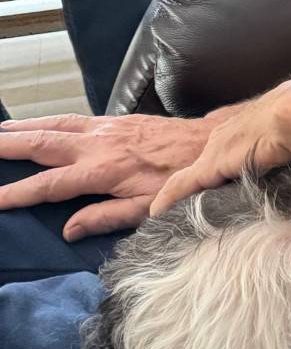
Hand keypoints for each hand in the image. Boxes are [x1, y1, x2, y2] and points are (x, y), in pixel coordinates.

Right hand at [0, 112, 213, 237]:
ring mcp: (106, 129)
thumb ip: (106, 218)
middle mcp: (99, 145)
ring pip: (54, 125)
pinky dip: (47, 120)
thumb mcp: (149, 210)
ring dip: (22, 127)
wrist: (212, 144)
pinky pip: (72, 118)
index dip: (16, 193)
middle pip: (42, 144)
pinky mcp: (116, 120)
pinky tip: (36, 124)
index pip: (48, 185)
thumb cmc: (184, 182)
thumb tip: (68, 230)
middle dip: (7, 146)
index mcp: (104, 172)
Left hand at [150, 83, 290, 216]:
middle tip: (186, 199)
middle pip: (204, 160)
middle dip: (196, 177)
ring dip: (180, 190)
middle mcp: (226, 136)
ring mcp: (216, 151)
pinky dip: (168, 199)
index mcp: (247, 128)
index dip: (220, 164)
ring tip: (170, 207)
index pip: (225, 149)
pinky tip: (157, 212)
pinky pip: (181, 186)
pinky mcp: (210, 166)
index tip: (215, 179)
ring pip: (190, 174)